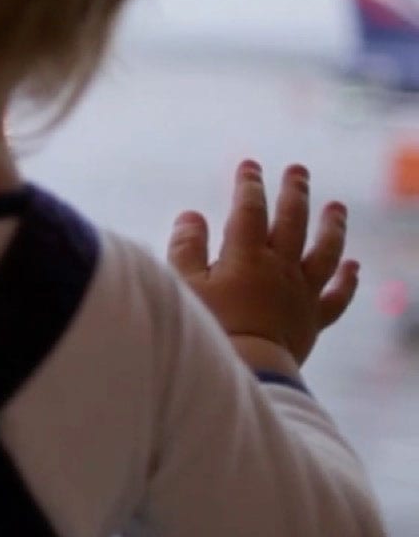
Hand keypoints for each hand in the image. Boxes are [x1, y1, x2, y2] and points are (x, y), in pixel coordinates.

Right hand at [167, 161, 360, 365]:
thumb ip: (186, 246)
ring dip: (332, 227)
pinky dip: (347, 280)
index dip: (250, 185)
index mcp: (246, 256)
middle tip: (299, 170)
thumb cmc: (206, 327)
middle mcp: (280, 268)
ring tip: (337, 207)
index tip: (250, 165)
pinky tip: (353, 266)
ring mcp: (300, 293)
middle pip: (293, 221)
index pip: (250, 209)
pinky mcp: (311, 320)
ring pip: (324, 253)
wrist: (245, 371)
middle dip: (295, 192)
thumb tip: (192, 214)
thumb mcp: (183, 283)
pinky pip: (336, 297)